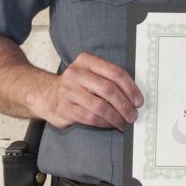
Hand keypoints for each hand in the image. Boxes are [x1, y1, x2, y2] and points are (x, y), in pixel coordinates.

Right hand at [27, 52, 143, 130]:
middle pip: (109, 89)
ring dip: (116, 117)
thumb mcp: (90, 72)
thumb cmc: (77, 85)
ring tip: (124, 122)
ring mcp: (68, 91)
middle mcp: (76, 74)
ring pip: (100, 106)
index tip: (138, 100)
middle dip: (125, 104)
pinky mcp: (65, 109)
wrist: (47, 94)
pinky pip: (90, 118)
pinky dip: (104, 123)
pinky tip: (111, 124)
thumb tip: (134, 96)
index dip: (130, 88)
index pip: (115, 72)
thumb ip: (109, 78)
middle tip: (133, 114)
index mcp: (87, 61)